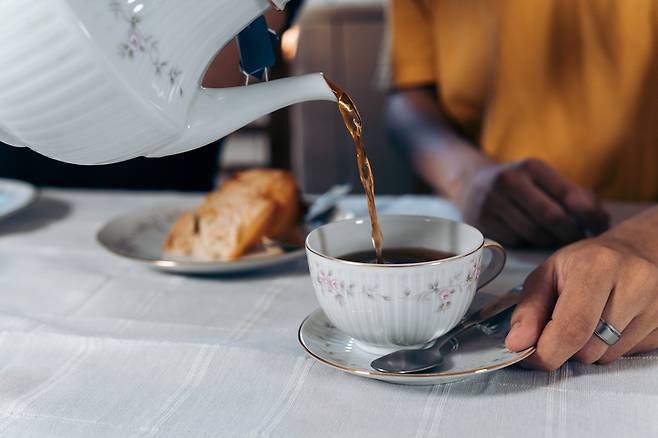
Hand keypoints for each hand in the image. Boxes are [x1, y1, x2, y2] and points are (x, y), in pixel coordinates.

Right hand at [457, 158, 608, 246]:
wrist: (471, 183)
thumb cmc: (520, 184)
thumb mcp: (543, 178)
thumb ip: (574, 194)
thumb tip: (601, 220)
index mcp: (531, 167)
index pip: (569, 195)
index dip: (590, 216)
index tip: (600, 227)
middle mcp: (509, 181)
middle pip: (552, 217)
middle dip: (571, 233)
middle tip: (580, 241)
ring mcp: (492, 201)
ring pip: (533, 232)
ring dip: (551, 241)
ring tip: (558, 240)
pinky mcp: (481, 221)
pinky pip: (515, 240)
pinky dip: (528, 243)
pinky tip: (532, 238)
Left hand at [506, 237, 657, 369]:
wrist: (635, 251)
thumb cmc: (587, 262)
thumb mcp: (548, 274)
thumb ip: (529, 310)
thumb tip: (517, 342)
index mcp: (597, 266)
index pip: (572, 329)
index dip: (547, 352)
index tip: (531, 355)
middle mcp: (634, 284)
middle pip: (588, 348)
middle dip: (565, 347)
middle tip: (562, 322)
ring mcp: (657, 306)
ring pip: (607, 357)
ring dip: (588, 348)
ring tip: (590, 317)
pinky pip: (627, 356)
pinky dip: (610, 347)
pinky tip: (611, 322)